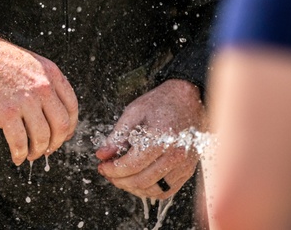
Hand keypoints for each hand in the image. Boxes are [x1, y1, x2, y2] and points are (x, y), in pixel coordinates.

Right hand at [0, 27, 78, 164]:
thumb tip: (54, 113)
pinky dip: (20, 154)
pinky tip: (17, 157)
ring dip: (37, 152)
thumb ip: (46, 83)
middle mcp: (42, 87)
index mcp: (51, 74)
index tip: (62, 136)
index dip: (70, 127)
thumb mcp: (32, 64)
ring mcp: (25, 100)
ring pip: (42, 138)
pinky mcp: (6, 112)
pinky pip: (19, 142)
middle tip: (47, 149)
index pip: (72, 108)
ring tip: (30, 154)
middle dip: (55, 143)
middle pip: (61, 126)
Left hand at [95, 79, 205, 199]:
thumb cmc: (160, 103)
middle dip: (119, 180)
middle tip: (107, 173)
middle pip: (142, 180)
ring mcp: (184, 165)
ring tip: (120, 178)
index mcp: (160, 138)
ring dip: (133, 188)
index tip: (101, 166)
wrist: (189, 100)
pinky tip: (137, 181)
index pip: (132, 165)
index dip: (112, 169)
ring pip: (154, 190)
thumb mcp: (134, 112)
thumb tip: (101, 155)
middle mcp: (175, 154)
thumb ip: (117, 136)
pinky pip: (167, 191)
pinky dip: (149, 190)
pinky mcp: (188, 170)